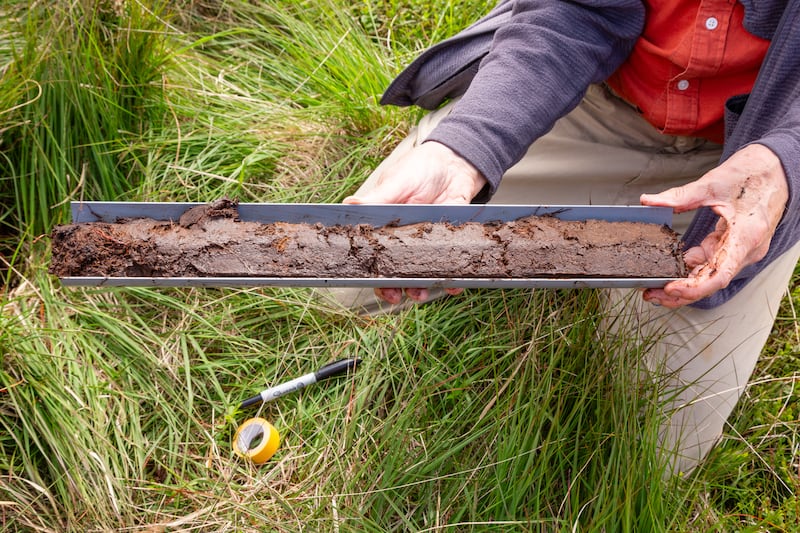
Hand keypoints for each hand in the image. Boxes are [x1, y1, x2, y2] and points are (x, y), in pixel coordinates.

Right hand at [345, 141, 486, 302]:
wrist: (455, 163)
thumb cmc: (419, 168)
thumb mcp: (397, 182)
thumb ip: (377, 198)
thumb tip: (348, 204)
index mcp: (383, 226)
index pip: (372, 253)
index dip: (371, 271)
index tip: (373, 282)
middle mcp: (402, 239)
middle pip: (393, 271)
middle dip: (393, 288)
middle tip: (395, 296)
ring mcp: (425, 243)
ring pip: (419, 273)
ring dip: (419, 287)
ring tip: (421, 293)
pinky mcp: (448, 243)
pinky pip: (449, 266)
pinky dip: (452, 279)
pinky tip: (453, 285)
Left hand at [640, 143, 787, 307]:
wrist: (776, 168)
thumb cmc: (754, 174)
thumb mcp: (713, 183)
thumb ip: (680, 196)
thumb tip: (649, 201)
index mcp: (745, 236)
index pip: (720, 275)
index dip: (694, 287)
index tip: (671, 289)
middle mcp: (747, 249)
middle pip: (712, 280)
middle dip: (681, 290)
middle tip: (652, 293)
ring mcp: (742, 249)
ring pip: (710, 274)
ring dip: (684, 282)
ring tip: (656, 285)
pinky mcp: (735, 245)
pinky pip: (712, 262)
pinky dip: (691, 267)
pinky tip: (670, 269)